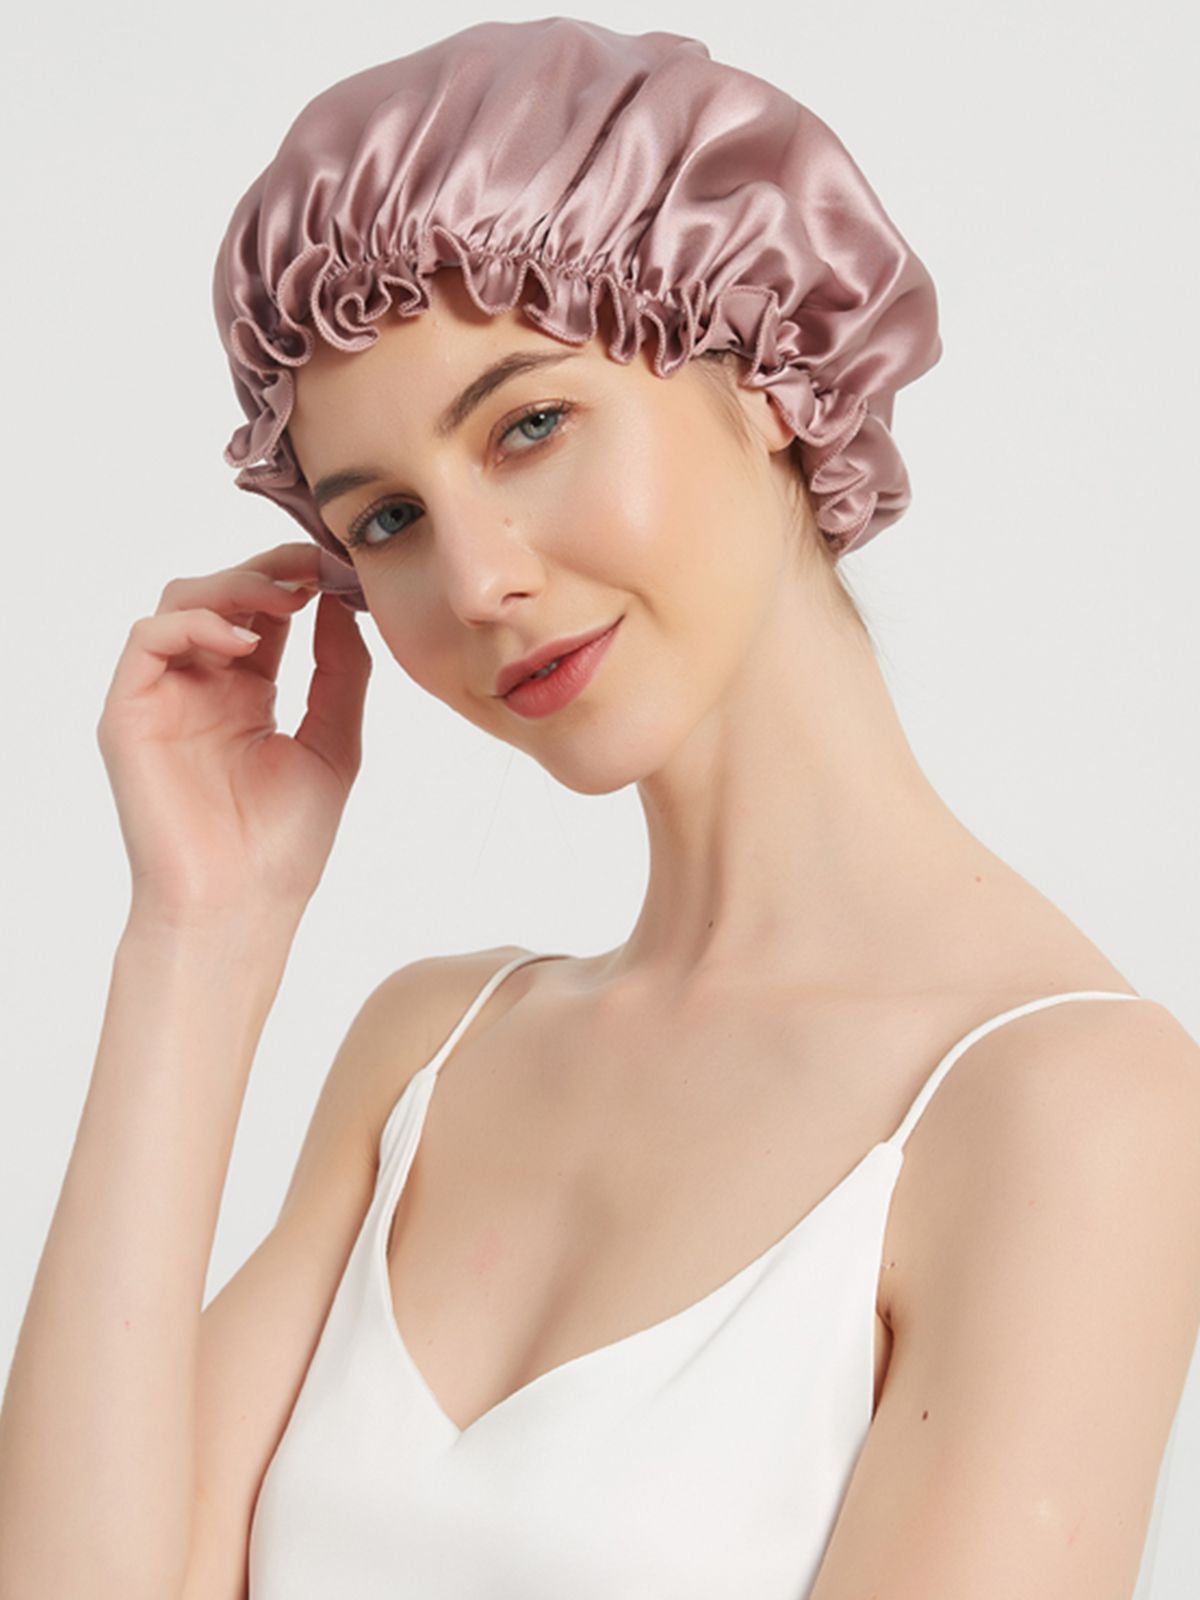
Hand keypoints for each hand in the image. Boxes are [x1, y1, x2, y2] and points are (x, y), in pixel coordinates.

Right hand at [96, 541, 370, 926]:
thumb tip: (342, 604)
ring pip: (180, 602)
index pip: (264, 613)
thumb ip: (340, 672)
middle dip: (269, 571)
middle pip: (221, 594)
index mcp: (246, 695)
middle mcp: (201, 688)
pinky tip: (242, 642)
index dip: (298, 581)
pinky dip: (193, 623)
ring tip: (284, 600)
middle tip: (313, 565)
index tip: (339, 568)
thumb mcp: (334, 744)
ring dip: (234, 586)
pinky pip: (147, 640)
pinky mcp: (129, 714)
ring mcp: (163, 698)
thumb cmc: (283, 844)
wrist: (240, 906)